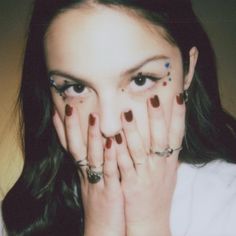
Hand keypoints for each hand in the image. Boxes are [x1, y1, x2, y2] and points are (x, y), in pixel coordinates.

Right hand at [53, 106, 124, 235]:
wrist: (103, 232)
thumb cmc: (101, 204)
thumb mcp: (94, 181)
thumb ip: (96, 163)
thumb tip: (99, 144)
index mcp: (83, 171)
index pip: (69, 146)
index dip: (62, 129)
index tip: (58, 110)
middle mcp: (86, 174)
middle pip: (76, 147)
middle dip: (72, 126)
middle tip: (69, 106)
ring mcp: (97, 182)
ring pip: (92, 156)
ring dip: (92, 136)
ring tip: (93, 116)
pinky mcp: (110, 191)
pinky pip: (109, 171)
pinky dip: (110, 156)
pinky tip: (112, 142)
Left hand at [115, 94, 184, 235]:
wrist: (151, 220)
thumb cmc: (158, 193)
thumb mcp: (168, 173)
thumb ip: (167, 154)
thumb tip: (169, 134)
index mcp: (169, 161)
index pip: (177, 135)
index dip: (179, 116)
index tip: (178, 97)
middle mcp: (160, 166)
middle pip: (160, 138)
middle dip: (157, 118)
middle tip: (153, 98)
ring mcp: (145, 174)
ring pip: (139, 149)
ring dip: (133, 131)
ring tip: (126, 113)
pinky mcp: (130, 184)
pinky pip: (124, 165)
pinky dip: (119, 152)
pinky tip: (112, 139)